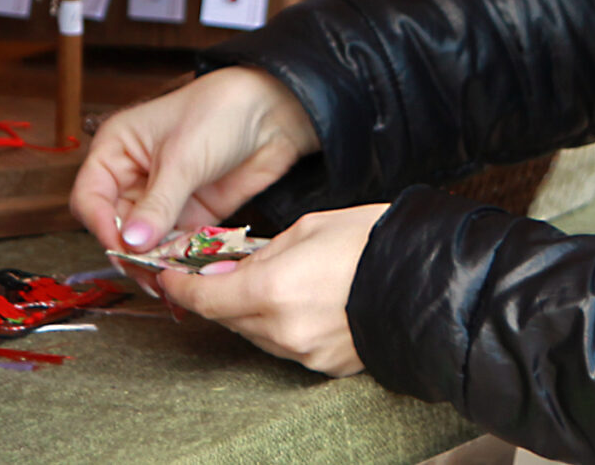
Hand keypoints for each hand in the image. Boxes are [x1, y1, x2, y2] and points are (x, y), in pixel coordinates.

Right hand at [69, 67, 319, 265]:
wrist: (274, 111)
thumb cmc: (221, 111)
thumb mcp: (183, 157)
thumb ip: (158, 204)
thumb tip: (131, 243)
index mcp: (117, 149)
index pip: (91, 196)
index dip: (102, 225)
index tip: (123, 247)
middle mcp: (133, 175)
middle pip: (114, 225)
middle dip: (128, 251)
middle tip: (146, 273)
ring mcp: (162, 197)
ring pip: (143, 241)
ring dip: (152, 262)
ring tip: (166, 281)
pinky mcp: (190, 214)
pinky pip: (173, 245)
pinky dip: (176, 261)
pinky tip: (183, 275)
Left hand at [158, 203, 390, 376]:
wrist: (423, 275)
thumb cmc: (370, 240)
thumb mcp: (307, 229)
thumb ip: (261, 254)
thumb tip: (230, 269)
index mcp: (271, 290)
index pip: (206, 299)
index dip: (183, 289)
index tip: (172, 278)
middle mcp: (281, 329)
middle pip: (228, 319)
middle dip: (220, 296)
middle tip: (220, 272)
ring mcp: (303, 353)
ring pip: (255, 334)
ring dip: (251, 311)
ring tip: (272, 282)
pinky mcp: (324, 366)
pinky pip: (285, 346)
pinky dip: (281, 325)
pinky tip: (299, 302)